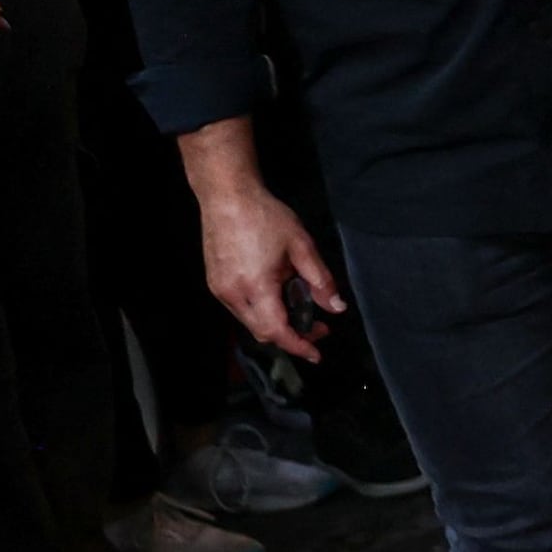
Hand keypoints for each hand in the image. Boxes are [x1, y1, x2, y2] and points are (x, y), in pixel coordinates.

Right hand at [198, 178, 342, 357]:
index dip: (299, 346)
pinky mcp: (214, 283)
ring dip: (276, 324)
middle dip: (291, 336)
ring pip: (250, 322)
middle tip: (317, 327)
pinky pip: (240, 309)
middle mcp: (232, 293)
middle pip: (263, 332)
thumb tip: (336, 307)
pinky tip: (277, 297)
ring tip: (299, 309)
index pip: (277, 331)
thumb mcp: (302, 246)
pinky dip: (261, 312)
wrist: (227, 196)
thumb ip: (321, 281)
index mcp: (256, 286)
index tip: (316, 354)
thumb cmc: (265, 217)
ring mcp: (219, 289)